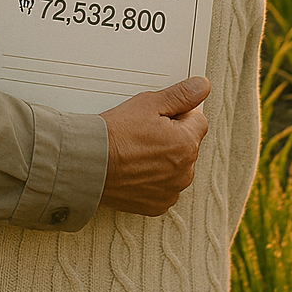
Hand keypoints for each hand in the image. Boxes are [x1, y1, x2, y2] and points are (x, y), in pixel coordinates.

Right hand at [98, 75, 209, 215]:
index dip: (176, 115)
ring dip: (162, 159)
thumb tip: (202, 86)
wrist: (89, 163)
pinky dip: (152, 179)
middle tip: (142, 132)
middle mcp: (185, 171)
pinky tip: (134, 168)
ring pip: (175, 167)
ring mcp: (171, 190)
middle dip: (171, 137)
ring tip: (135, 151)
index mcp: (187, 144)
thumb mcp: (148, 104)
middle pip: (186, 145)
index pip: (197, 121)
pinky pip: (163, 187)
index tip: (157, 117)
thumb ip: (180, 95)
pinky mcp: (157, 204)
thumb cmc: (116, 133)